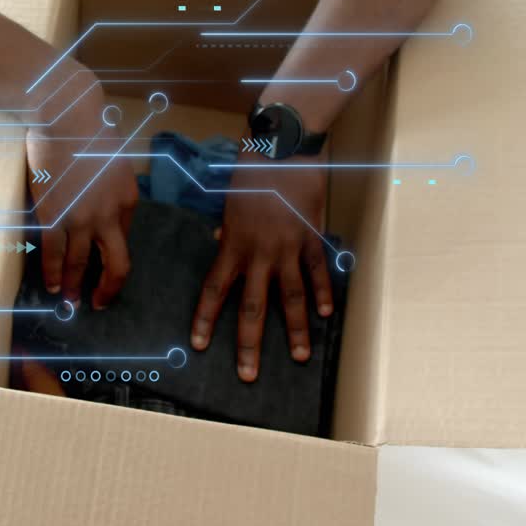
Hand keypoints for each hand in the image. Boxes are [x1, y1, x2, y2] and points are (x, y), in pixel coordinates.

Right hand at [25, 68, 137, 309]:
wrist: (66, 115)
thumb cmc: (89, 130)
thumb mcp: (113, 162)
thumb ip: (111, 189)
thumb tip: (101, 204)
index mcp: (128, 200)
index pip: (124, 239)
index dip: (111, 256)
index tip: (102, 268)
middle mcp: (109, 215)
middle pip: (116, 265)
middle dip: (108, 290)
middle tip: (98, 303)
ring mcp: (81, 218)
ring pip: (80, 264)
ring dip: (75, 286)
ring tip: (69, 300)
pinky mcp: (54, 215)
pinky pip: (54, 253)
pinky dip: (53, 272)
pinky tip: (52, 284)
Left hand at [191, 149, 334, 380]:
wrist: (283, 150)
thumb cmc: (250, 172)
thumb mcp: (228, 202)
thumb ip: (226, 228)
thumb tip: (220, 240)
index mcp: (233, 245)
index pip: (214, 290)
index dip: (206, 320)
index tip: (199, 345)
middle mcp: (259, 253)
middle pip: (252, 307)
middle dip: (249, 344)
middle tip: (247, 375)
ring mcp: (288, 248)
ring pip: (290, 298)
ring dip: (294, 330)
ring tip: (298, 357)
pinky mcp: (312, 238)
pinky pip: (317, 273)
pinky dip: (323, 294)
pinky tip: (326, 316)